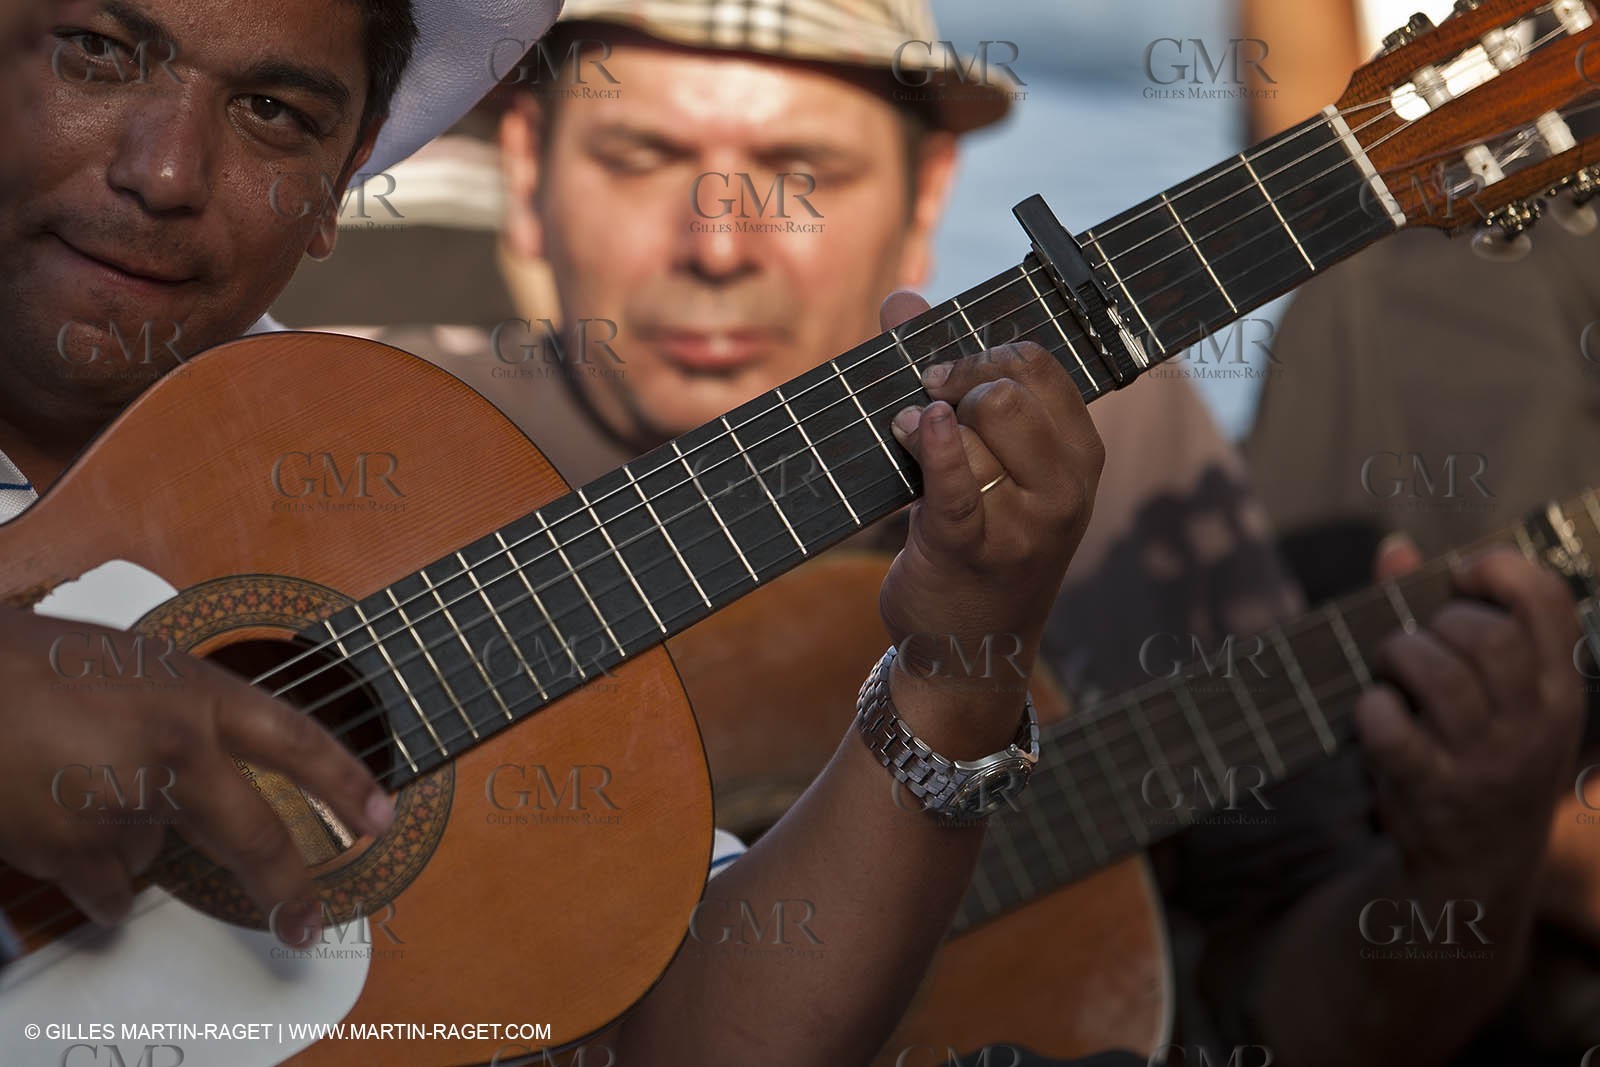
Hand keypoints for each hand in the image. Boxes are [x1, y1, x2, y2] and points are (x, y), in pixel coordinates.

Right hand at [0, 604, 393, 941]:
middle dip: (287, 887)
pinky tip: (62, 830)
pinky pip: (110, 888)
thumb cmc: (30, 662)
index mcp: (195, 693)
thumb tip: (213, 759)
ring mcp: (125, 803)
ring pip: (156, 851)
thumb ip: (182, 710)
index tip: (381, 818)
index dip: (344, 782)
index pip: (295, 740)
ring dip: (129, 837)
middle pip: (254, 836)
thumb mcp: (132, 664)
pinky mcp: (74, 849)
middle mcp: (175, 749)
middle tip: (307, 923)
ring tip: (74, 785)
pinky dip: (94, 877)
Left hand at [876, 291, 1103, 755]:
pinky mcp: (975, 546)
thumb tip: (900, 297)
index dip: (980, 353)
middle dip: (951, 381)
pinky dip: (931, 442)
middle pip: (1006, 385)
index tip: (945, 374)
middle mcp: (1067, 485)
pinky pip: (953, 474)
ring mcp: (1028, 519)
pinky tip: (913, 428)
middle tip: (924, 405)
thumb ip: (946, 375)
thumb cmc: (976, 542)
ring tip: (909, 439)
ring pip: (975, 421)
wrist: (968, 651)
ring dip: (926, 419)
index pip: (1039, 364)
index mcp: (1079, 454)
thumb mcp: (984, 463)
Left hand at [1356, 545, 1582, 892]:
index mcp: (1558, 689)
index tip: (1461, 575)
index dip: (1501, 569)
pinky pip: (1393, 732)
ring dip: (1399, 656)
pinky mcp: (1434, 792)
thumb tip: (1394, 547)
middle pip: (1488, 637)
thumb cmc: (1477, 755)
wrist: (1477, 866)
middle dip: (1436, 622)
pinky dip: (1372, 710)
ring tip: (1390, 668)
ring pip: (1440, 676)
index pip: (1550, 603)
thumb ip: (1445, 615)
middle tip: (1415, 642)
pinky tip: (1375, 712)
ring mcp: (1486, 762)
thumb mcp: (1492, 696)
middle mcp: (1533, 724)